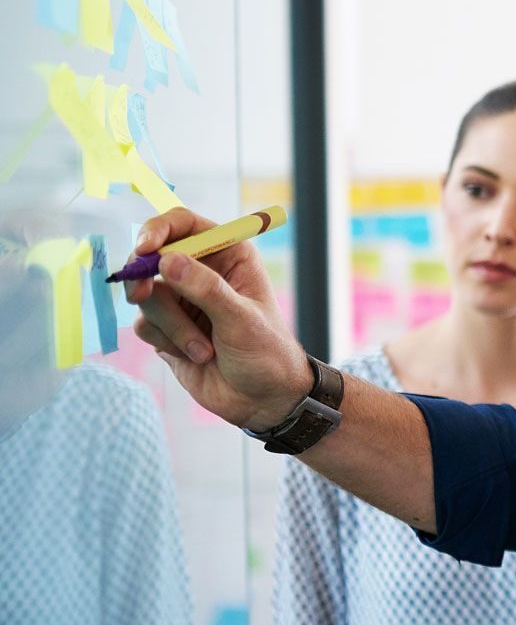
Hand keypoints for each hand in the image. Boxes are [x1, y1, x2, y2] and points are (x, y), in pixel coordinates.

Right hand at [124, 207, 309, 429]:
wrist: (264, 400)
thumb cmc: (267, 353)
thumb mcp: (241, 318)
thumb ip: (205, 288)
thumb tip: (167, 260)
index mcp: (228, 255)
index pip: (183, 224)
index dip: (158, 230)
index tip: (144, 249)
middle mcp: (201, 272)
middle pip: (150, 257)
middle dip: (144, 277)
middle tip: (140, 293)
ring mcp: (181, 300)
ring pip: (146, 296)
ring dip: (172, 326)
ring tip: (205, 350)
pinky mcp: (166, 328)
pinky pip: (143, 324)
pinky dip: (167, 341)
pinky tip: (196, 356)